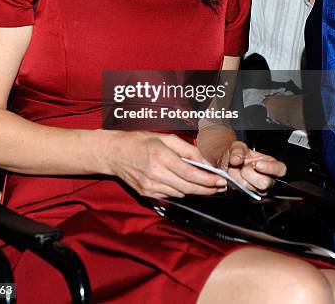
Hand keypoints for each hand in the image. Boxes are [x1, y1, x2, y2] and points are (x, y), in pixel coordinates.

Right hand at [104, 131, 227, 198]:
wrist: (114, 153)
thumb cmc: (139, 141)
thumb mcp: (164, 137)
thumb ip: (186, 149)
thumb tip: (204, 162)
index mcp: (161, 156)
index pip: (190, 173)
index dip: (208, 179)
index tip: (220, 181)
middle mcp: (155, 173)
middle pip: (188, 187)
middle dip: (207, 189)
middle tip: (219, 187)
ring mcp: (150, 186)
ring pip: (181, 193)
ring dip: (194, 190)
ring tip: (206, 185)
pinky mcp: (146, 194)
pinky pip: (170, 196)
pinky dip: (180, 191)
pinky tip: (184, 185)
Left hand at [217, 141, 285, 195]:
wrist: (226, 162)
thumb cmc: (236, 155)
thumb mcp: (236, 146)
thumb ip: (237, 150)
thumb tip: (237, 159)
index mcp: (270, 164)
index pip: (280, 169)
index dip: (271, 168)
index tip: (257, 165)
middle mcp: (267, 179)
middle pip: (265, 183)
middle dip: (249, 174)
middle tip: (242, 167)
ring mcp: (258, 189)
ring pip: (252, 189)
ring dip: (239, 178)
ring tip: (235, 171)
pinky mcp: (248, 195)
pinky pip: (241, 193)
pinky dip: (234, 184)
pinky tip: (233, 178)